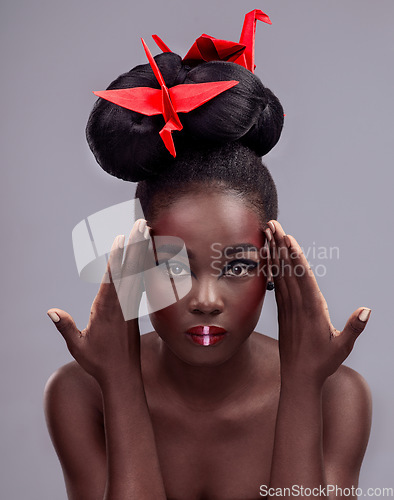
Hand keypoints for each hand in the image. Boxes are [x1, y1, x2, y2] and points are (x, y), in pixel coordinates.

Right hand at [47, 219, 150, 385]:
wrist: (123, 376)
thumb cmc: (98, 362)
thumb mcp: (77, 346)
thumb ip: (65, 327)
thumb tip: (50, 311)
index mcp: (107, 310)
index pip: (112, 278)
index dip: (117, 257)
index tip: (121, 239)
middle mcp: (121, 304)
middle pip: (129, 269)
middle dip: (136, 245)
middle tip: (142, 223)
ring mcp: (130, 305)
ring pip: (137, 272)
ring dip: (142, 250)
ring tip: (147, 231)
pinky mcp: (134, 309)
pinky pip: (139, 282)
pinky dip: (143, 266)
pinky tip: (147, 254)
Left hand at [265, 220, 370, 386]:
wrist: (298, 378)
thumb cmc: (323, 363)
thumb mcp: (342, 347)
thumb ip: (354, 328)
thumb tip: (367, 310)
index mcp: (312, 310)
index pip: (303, 279)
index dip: (295, 258)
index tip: (288, 240)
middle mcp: (297, 305)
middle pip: (288, 270)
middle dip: (280, 246)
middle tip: (272, 224)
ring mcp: (287, 307)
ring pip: (279, 274)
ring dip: (273, 252)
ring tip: (267, 233)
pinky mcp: (282, 311)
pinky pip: (276, 285)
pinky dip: (272, 268)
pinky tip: (268, 256)